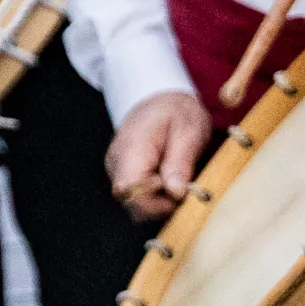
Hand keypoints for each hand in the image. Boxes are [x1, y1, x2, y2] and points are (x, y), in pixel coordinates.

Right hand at [107, 91, 210, 222]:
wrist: (158, 100)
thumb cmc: (176, 113)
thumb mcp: (189, 130)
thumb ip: (181, 162)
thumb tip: (175, 193)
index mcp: (132, 148)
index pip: (130, 190)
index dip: (156, 203)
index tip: (181, 194)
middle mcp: (116, 163)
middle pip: (131, 202)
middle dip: (161, 205)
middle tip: (185, 186)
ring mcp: (116, 170)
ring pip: (133, 204)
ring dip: (159, 201)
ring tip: (178, 179)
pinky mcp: (122, 176)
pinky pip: (136, 197)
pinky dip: (155, 197)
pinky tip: (169, 180)